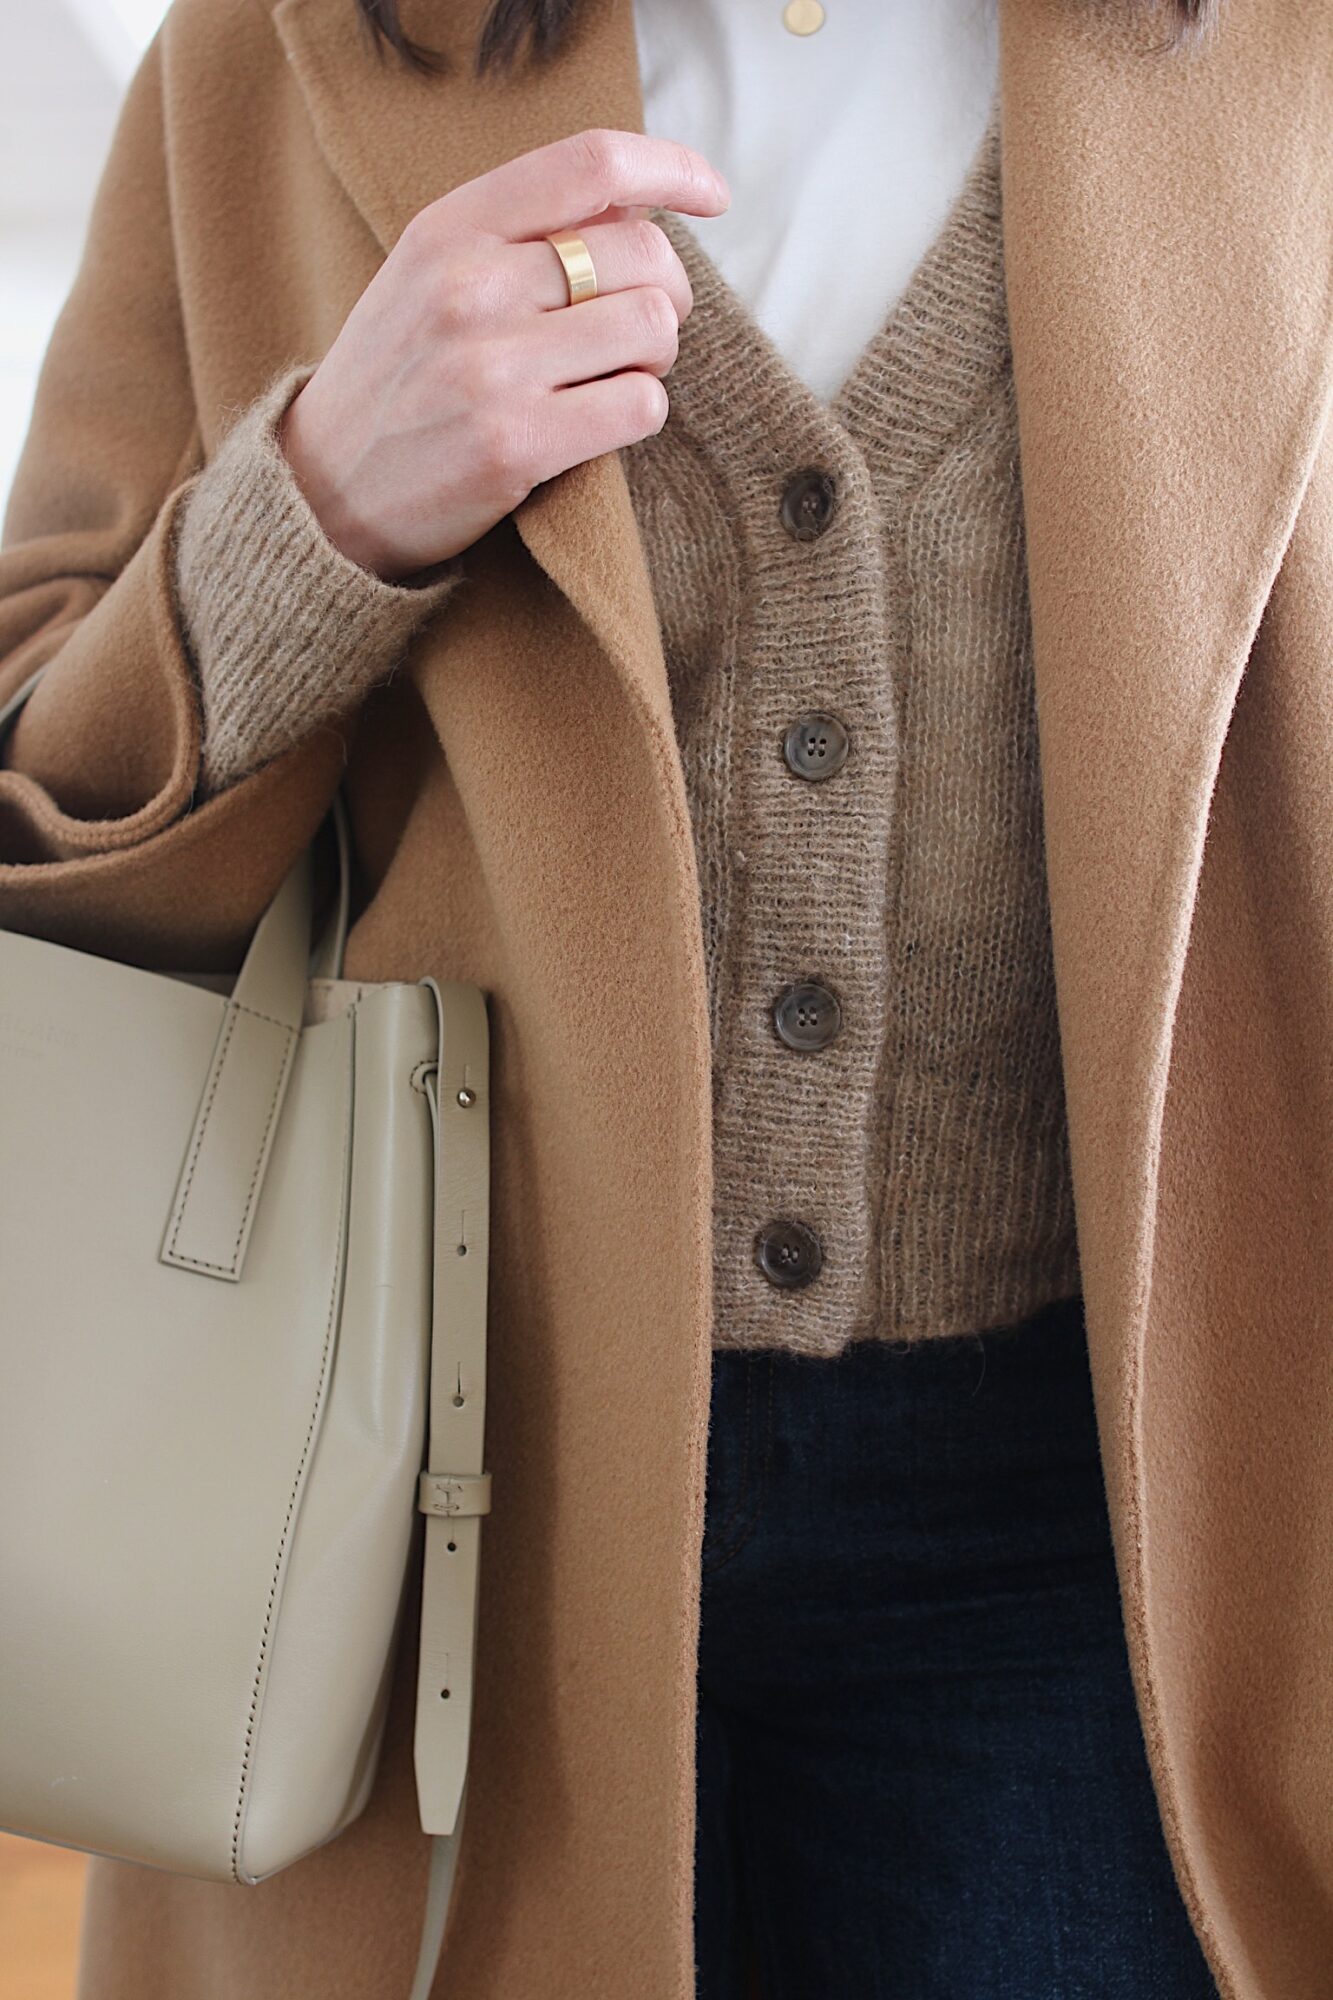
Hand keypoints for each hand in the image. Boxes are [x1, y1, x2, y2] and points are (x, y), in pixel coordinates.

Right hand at [278, 127, 729, 580]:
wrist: (324, 493)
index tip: (711, 194)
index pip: (590, 164)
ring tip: (615, 376)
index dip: (670, 170)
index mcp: (449, 228)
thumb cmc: (396, 380)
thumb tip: (635, 204)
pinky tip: (602, 423)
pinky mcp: (516, 444)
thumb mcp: (427, 275)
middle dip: (668, 293)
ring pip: (652, 329)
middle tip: (643, 329)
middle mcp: (469, 286)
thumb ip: (517, 232)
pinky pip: (639, 407)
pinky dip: (641, 414)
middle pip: (641, 253)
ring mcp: (491, 367)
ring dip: (655, 358)